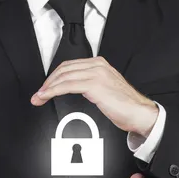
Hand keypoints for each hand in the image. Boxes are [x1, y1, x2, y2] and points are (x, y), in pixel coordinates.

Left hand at [30, 57, 158, 137]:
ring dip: (47, 88)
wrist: (140, 113)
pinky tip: (46, 97)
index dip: (54, 77)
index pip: (69, 66)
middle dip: (48, 82)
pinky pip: (67, 86)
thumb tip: (73, 89)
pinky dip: (53, 91)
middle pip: (64, 69)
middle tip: (38, 94)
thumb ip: (90, 85)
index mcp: (99, 64)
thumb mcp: (105, 89)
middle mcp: (97, 65)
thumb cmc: (125, 105)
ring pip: (63, 77)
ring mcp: (96, 74)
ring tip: (39, 97)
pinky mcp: (95, 85)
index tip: (45, 88)